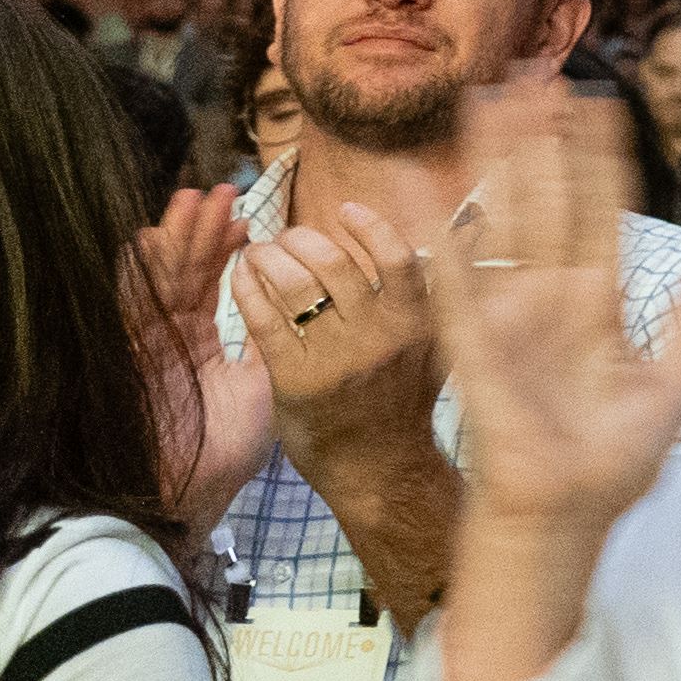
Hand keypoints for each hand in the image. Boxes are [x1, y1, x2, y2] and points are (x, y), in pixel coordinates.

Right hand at [127, 188, 273, 526]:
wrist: (184, 503)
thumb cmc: (222, 458)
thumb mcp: (261, 395)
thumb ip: (272, 349)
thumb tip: (302, 306)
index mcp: (196, 347)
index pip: (210, 287)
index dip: (224, 253)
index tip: (245, 221)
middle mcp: (166, 341)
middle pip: (182, 275)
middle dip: (200, 234)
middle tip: (221, 193)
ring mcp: (142, 349)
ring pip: (155, 282)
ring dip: (174, 241)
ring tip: (193, 201)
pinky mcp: (122, 359)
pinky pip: (126, 307)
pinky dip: (134, 274)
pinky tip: (146, 240)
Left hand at [231, 195, 435, 469]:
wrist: (380, 471)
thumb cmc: (402, 405)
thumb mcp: (434, 349)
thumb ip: (430, 299)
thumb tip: (440, 238)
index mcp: (417, 325)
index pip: (396, 257)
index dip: (368, 226)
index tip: (344, 209)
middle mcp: (380, 338)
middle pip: (334, 263)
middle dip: (301, 238)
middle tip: (286, 238)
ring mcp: (337, 360)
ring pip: (296, 284)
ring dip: (270, 257)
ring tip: (259, 253)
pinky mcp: (297, 381)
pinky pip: (266, 320)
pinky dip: (248, 289)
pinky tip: (240, 277)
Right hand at [413, 89, 680, 542]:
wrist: (567, 519)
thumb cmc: (613, 468)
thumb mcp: (669, 394)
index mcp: (600, 302)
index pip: (602, 210)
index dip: (599, 158)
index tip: (600, 103)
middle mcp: (552, 297)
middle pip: (548, 197)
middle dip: (542, 137)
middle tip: (535, 74)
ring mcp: (511, 313)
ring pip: (505, 217)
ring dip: (498, 158)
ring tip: (491, 96)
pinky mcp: (475, 342)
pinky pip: (453, 277)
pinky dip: (438, 230)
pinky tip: (425, 180)